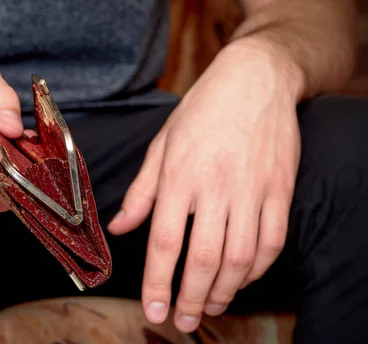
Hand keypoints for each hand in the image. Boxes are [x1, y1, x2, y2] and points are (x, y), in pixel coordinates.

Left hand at [108, 38, 302, 331]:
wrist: (254, 80)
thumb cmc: (201, 112)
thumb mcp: (161, 144)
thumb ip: (141, 192)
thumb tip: (119, 229)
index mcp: (179, 175)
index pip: (164, 242)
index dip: (157, 282)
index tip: (153, 308)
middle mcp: (215, 187)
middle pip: (205, 259)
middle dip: (191, 298)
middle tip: (181, 320)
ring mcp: (252, 189)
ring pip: (241, 258)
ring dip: (225, 291)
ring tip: (209, 307)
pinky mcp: (280, 189)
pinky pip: (272, 241)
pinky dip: (257, 268)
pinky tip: (241, 278)